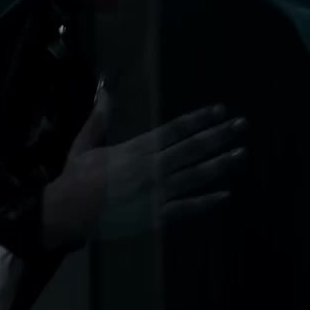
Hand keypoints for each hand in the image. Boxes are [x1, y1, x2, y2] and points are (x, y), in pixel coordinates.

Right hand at [41, 90, 247, 248]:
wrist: (66, 213)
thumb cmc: (74, 179)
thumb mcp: (83, 145)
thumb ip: (98, 120)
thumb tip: (105, 94)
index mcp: (135, 150)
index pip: (175, 129)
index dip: (199, 118)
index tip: (220, 110)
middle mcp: (151, 169)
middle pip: (193, 149)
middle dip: (220, 135)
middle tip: (243, 125)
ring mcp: (156, 193)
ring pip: (197, 176)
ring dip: (221, 164)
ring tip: (242, 154)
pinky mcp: (156, 216)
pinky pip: (188, 207)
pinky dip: (208, 201)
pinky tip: (226, 194)